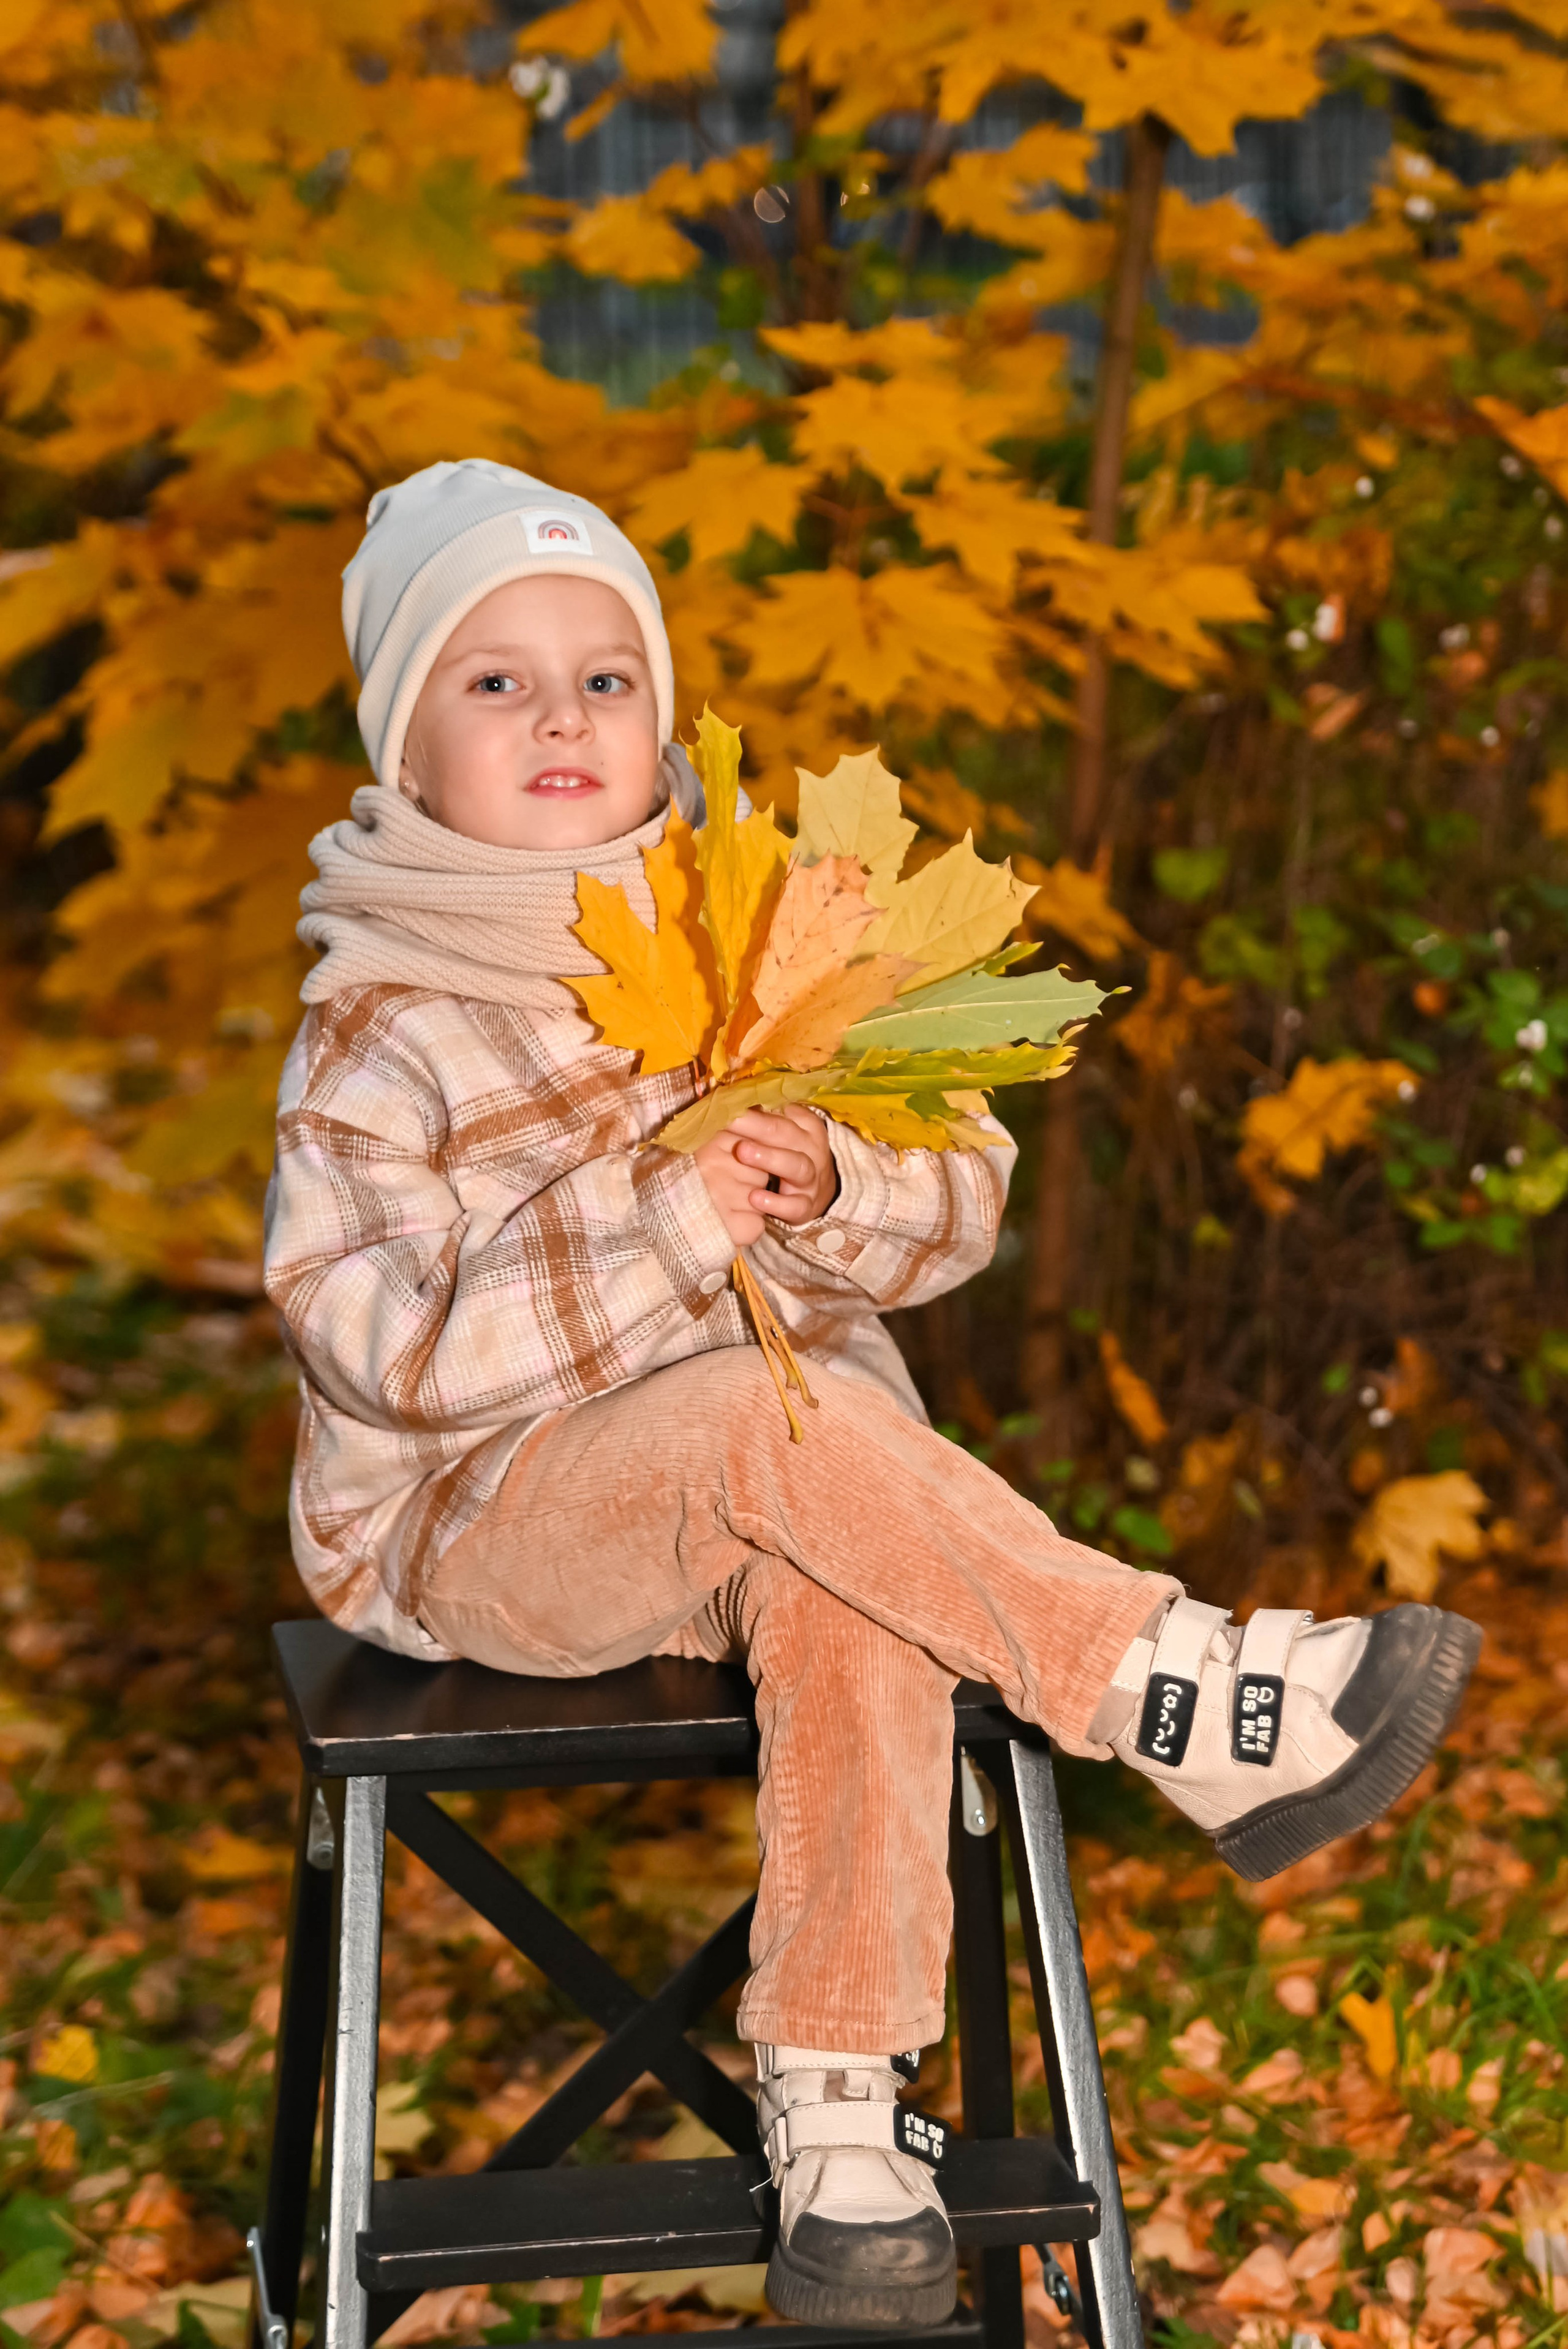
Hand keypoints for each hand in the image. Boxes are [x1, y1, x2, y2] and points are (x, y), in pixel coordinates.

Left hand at [692, 1105, 838, 1248]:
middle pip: (788, 1134)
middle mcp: (813, 1151)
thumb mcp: (786, 1137)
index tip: (735, 1101)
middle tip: (731, 1120)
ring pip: (796, 1166)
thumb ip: (767, 1119)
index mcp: (808, 1129)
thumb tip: (733, 1099)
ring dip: (769, 1158)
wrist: (818, 1194)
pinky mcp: (806, 1206)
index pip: (788, 1112)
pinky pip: (795, 1206)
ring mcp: (811, 1180)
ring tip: (742, 1152)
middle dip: (758, 1126)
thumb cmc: (791, 1156)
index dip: (762, 1106)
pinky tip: (754, 1197)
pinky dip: (776, 1203)